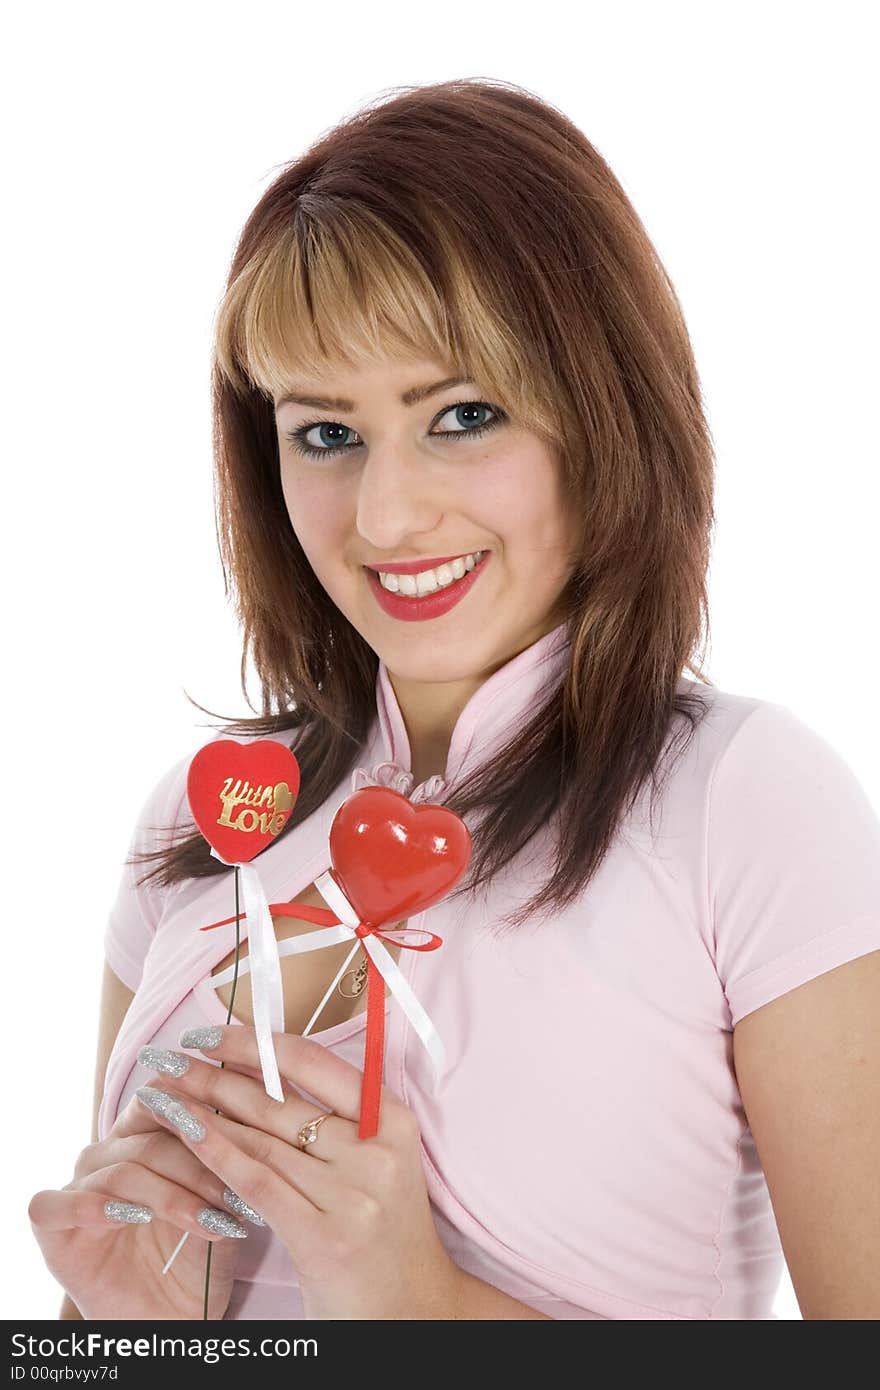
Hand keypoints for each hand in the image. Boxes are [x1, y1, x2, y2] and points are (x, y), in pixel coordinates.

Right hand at [28, 1094, 249, 1319]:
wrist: (170, 1321)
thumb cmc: (198, 1257)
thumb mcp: (221, 1205)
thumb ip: (225, 1163)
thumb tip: (253, 1119)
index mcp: (143, 1135)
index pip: (163, 1100)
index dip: (198, 1112)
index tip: (238, 1135)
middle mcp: (107, 1153)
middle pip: (150, 1139)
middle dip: (199, 1166)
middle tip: (238, 1198)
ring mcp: (77, 1185)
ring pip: (122, 1172)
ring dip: (171, 1197)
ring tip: (212, 1222)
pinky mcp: (51, 1223)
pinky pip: (60, 1204)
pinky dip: (97, 1207)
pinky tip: (133, 1217)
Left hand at [133, 1025, 462, 1318]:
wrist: (413, 1309)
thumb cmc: (383, 1232)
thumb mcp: (373, 1164)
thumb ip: (330, 1123)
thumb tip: (250, 1074)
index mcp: (392, 1119)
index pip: (314, 1063)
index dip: (255, 1044)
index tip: (210, 1034)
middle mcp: (376, 1149)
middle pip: (280, 1100)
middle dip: (215, 1076)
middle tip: (168, 1059)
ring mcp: (353, 1193)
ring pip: (261, 1140)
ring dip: (203, 1113)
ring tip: (162, 1097)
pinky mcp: (324, 1235)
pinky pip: (257, 1184)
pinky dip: (215, 1155)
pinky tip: (184, 1136)